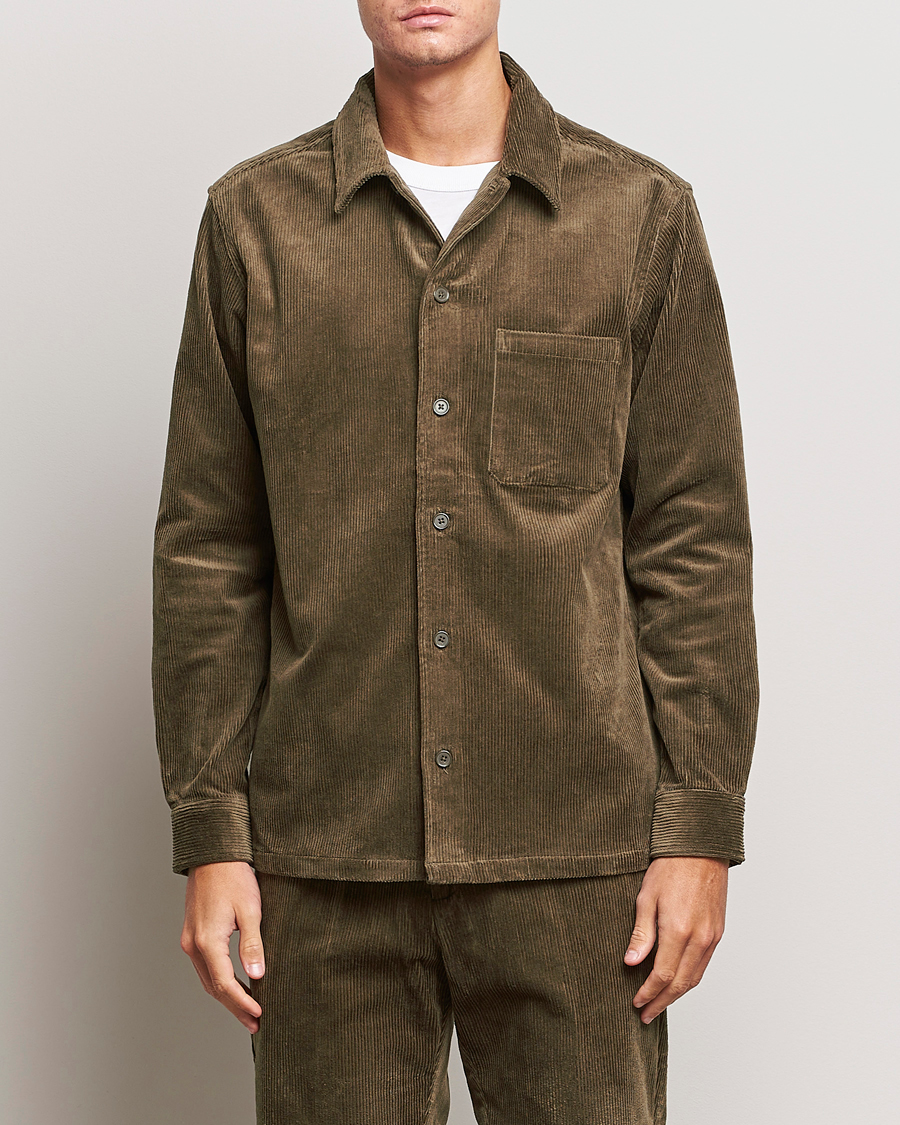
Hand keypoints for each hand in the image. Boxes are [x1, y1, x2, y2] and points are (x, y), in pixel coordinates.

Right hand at [180, 861, 265, 1031]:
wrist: (213, 854)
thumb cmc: (234, 877)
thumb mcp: (250, 909)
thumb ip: (252, 944)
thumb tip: (257, 975)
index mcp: (207, 941)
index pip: (224, 984)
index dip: (242, 1003)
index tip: (259, 1014)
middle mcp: (193, 944)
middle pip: (213, 987)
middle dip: (234, 1007)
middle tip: (255, 1024)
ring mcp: (190, 939)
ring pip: (208, 978)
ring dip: (227, 996)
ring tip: (248, 1011)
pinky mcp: (192, 933)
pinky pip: (205, 966)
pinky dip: (220, 980)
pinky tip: (235, 985)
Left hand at [624, 856, 727, 1023]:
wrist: (700, 849)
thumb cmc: (669, 868)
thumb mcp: (646, 898)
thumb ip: (641, 934)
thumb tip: (631, 963)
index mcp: (679, 931)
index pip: (663, 975)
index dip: (649, 993)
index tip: (636, 1002)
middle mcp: (700, 939)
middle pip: (681, 984)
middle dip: (662, 1002)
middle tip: (646, 1014)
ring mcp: (712, 937)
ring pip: (695, 978)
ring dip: (677, 995)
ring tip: (659, 1004)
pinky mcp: (718, 932)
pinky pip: (704, 965)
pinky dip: (690, 979)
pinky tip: (677, 983)